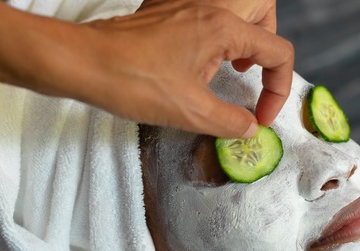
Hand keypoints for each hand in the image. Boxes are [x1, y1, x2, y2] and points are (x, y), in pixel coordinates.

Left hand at [45, 0, 293, 137]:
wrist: (81, 63)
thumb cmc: (130, 80)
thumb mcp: (191, 112)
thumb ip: (231, 122)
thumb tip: (249, 128)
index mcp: (222, 27)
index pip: (277, 51)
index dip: (279, 89)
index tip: (260, 117)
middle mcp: (207, 7)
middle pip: (263, 11)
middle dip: (269, 46)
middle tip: (254, 73)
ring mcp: (184, 5)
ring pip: (235, 8)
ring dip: (244, 37)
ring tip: (233, 67)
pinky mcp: (165, 12)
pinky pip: (206, 13)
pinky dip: (216, 35)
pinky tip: (201, 61)